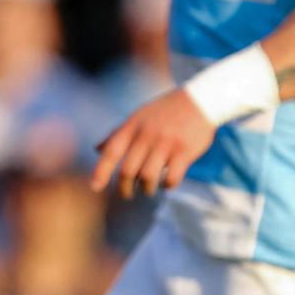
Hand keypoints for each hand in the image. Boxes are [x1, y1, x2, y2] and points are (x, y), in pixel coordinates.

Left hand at [92, 88, 218, 199]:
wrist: (199, 100)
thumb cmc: (165, 110)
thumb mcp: (139, 116)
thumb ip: (118, 133)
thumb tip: (97, 149)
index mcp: (133, 126)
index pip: (112, 152)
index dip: (101, 171)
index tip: (95, 187)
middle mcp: (147, 135)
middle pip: (128, 170)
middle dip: (125, 188)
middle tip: (127, 194)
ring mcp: (166, 143)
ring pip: (148, 177)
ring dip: (147, 189)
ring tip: (148, 190)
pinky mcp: (184, 151)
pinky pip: (171, 177)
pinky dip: (167, 185)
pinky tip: (167, 183)